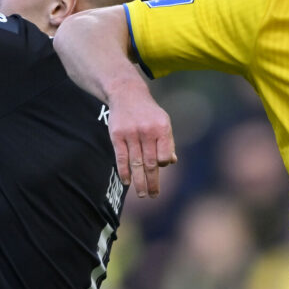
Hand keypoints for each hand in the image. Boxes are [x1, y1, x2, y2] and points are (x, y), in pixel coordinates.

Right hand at [107, 83, 176, 197]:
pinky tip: (127, 182)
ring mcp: (130, 134)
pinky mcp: (116, 135)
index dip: (162, 164)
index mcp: (161, 128)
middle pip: (150, 163)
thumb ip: (167, 142)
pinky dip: (124, 171)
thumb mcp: (163, 122)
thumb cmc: (148, 112)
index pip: (164, 156)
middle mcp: (146, 131)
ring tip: (142, 194)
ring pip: (136, 163)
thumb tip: (172, 162)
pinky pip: (121, 158)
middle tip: (153, 195)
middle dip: (152, 182)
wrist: (126, 93)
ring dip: (139, 182)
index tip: (159, 168)